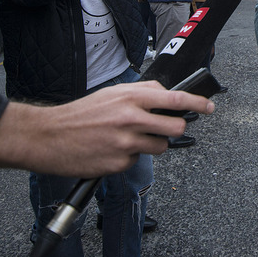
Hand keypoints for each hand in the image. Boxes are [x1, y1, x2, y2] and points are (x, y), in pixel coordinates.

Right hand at [0, 81, 213, 177]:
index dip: (197, 104)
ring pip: (159, 147)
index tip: (209, 107)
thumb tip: (166, 94)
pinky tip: (111, 150)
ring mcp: (126, 143)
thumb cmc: (80, 113)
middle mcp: (131, 119)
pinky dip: (129, 157)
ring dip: (151, 145)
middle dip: (175, 130)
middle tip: (164, 129)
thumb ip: (141, 92)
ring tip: (128, 139)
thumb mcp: (112, 93)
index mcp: (131, 98)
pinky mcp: (119, 163)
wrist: (48, 136)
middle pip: (175, 128)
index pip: (175, 99)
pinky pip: (137, 161)